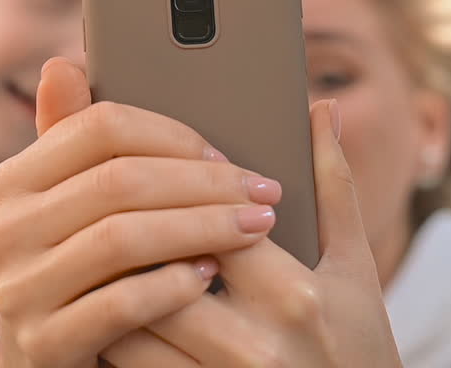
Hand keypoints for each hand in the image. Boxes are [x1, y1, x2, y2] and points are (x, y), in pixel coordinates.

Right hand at [0, 58, 282, 367]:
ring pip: (121, 238)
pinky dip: (172, 286)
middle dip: (204, 182)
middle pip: (117, 179)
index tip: (229, 153)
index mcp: (14, 180)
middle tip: (265, 192)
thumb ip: (79, 142)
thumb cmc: (89, 278)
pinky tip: (209, 277)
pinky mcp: (41, 345)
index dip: (173, 134)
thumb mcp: (81, 211)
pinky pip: (119, 304)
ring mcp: (17, 290)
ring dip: (200, 228)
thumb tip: (62, 64)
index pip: (98, 127)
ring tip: (254, 229)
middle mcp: (3, 229)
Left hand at [102, 100, 403, 367]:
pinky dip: (110, 339)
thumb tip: (324, 106)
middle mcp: (255, 344)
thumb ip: (333, 187)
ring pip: (132, 328)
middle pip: (159, 274)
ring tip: (90, 253)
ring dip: (106, 288)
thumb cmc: (360, 344)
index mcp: (293, 294)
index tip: (146, 171)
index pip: (208, 224)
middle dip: (128, 240)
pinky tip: (103, 309)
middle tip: (95, 205)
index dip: (171, 193)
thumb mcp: (356, 269)